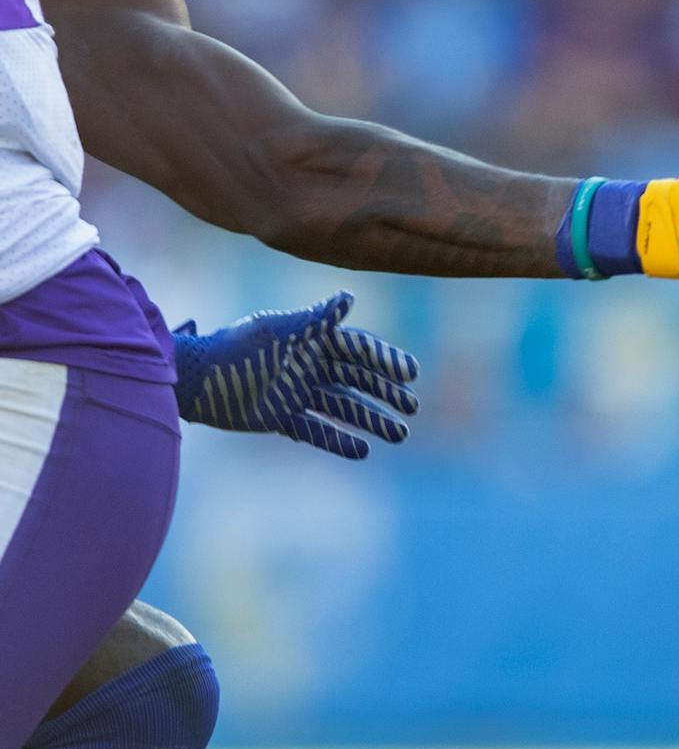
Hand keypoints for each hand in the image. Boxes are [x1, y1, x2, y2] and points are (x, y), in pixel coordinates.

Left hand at [171, 291, 419, 460]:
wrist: (195, 380)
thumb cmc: (236, 349)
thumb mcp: (277, 331)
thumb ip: (314, 318)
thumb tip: (349, 298)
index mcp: (309, 340)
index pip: (357, 348)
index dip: (385, 359)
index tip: (411, 373)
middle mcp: (307, 365)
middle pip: (357, 379)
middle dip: (386, 393)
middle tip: (412, 407)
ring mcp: (296, 392)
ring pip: (344, 407)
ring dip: (372, 420)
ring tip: (399, 435)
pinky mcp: (281, 417)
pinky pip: (317, 431)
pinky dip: (339, 441)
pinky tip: (363, 451)